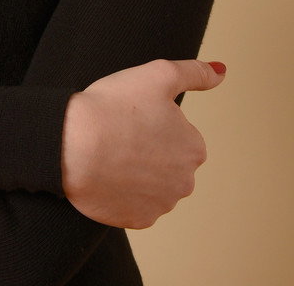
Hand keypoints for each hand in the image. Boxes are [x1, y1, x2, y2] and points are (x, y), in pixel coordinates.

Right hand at [61, 59, 225, 228]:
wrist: (72, 146)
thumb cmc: (114, 107)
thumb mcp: (158, 75)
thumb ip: (194, 73)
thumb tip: (221, 72)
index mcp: (194, 148)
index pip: (180, 133)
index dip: (154, 121)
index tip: (133, 116)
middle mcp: (185, 182)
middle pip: (168, 161)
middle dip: (149, 149)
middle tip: (121, 133)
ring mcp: (161, 205)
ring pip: (152, 183)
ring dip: (137, 172)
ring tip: (111, 153)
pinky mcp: (138, 220)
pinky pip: (134, 203)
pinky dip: (123, 191)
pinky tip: (107, 174)